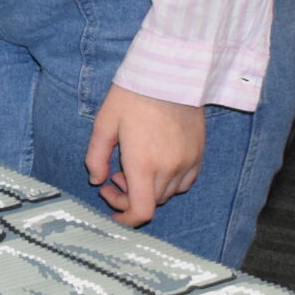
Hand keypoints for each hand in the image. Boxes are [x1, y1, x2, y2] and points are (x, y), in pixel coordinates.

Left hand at [85, 85, 204, 227]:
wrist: (168, 76)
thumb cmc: (132, 97)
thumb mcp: (104, 124)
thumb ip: (96, 156)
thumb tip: (96, 180)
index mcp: (143, 164)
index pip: (141, 211)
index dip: (125, 219)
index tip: (111, 211)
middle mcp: (169, 169)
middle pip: (151, 203)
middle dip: (128, 197)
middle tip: (114, 176)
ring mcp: (187, 163)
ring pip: (167, 194)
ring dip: (147, 189)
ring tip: (131, 166)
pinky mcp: (198, 155)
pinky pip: (184, 182)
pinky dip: (167, 182)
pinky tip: (154, 163)